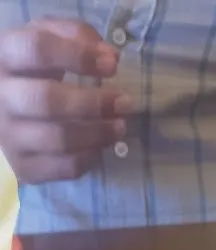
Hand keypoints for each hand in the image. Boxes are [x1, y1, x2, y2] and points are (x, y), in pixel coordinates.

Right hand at [0, 19, 132, 182]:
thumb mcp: (45, 39)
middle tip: (124, 103)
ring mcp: (9, 136)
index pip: (38, 51)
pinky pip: (63, 168)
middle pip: (48, 100)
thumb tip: (110, 56)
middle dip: (93, 103)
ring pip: (58, 139)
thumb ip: (75, 36)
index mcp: (4, 57)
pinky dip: (89, 158)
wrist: (2, 112)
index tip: (111, 66)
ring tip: (120, 127)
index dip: (79, 56)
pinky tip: (101, 147)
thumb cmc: (30, 70)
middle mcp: (1, 97)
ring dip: (97, 134)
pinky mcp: (23, 167)